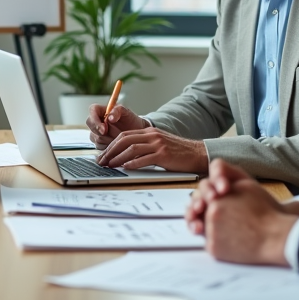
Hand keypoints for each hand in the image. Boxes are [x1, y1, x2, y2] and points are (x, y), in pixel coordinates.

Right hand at [85, 104, 148, 148]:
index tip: (104, 129)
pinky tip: (116, 142)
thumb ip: (117, 111)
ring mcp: (95, 132)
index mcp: (100, 110)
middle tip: (114, 136)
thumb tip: (110, 118)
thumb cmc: (130, 120)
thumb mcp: (126, 112)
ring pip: (96, 137)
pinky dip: (108, 146)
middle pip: (91, 125)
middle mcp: (96, 120)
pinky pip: (99, 146)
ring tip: (119, 138)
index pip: (92, 111)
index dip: (95, 120)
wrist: (135, 132)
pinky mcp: (98, 142)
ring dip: (108, 139)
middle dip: (102, 133)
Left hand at [95, 127, 209, 173]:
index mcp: (149, 132)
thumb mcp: (159, 144)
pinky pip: (144, 158)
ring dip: (118, 158)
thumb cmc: (178, 152)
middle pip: (124, 140)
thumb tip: (125, 157)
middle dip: (110, 151)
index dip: (111, 145)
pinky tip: (125, 168)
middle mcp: (152, 136)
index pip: (124, 136)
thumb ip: (144, 146)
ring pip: (131, 149)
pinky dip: (133, 163)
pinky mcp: (164, 154)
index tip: (103, 155)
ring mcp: (158, 144)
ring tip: (110, 165)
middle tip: (101, 161)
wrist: (197, 153)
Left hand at [185, 159, 295, 266]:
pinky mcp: (214, 250)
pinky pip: (211, 244)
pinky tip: (234, 240)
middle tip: (227, 218)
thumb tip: (215, 186)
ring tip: (234, 229)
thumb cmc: (266, 211)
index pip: (203, 196)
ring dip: (213, 228)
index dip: (210, 199)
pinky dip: (219, 242)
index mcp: (216, 199)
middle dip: (209, 214)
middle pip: (202, 213)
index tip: (217, 201)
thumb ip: (226, 182)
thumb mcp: (247, 185)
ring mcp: (211, 234)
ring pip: (204, 229)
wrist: (276, 237)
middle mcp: (211, 215)